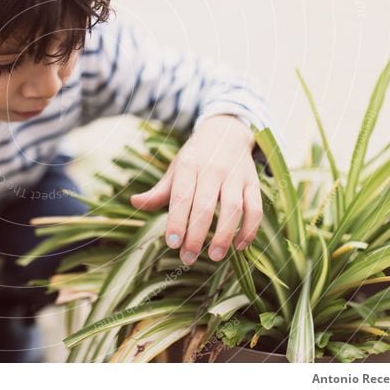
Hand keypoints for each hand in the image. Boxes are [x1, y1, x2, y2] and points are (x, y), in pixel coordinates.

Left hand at [130, 115, 262, 264]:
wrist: (226, 131)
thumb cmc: (196, 156)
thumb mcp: (176, 168)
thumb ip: (159, 190)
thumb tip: (135, 203)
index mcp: (189, 166)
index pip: (182, 196)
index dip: (177, 221)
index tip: (172, 243)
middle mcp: (213, 169)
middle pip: (206, 206)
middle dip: (197, 235)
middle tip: (188, 258)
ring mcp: (236, 176)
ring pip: (233, 208)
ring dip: (224, 235)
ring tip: (214, 256)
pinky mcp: (253, 183)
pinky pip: (255, 208)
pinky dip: (249, 229)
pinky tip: (239, 246)